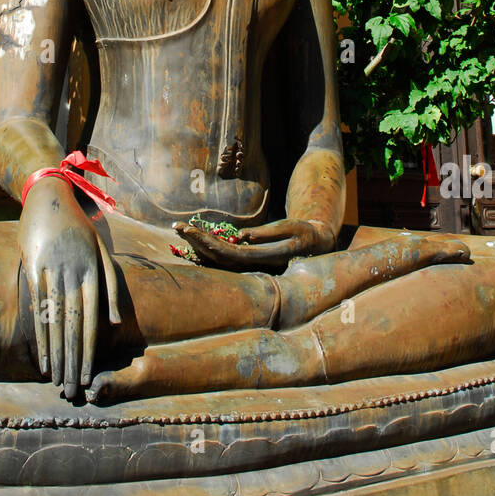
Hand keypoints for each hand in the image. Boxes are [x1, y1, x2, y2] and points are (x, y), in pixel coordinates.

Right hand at [20, 184, 119, 398]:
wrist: (50, 196)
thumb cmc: (80, 227)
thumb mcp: (102, 252)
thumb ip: (110, 286)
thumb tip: (114, 323)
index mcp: (92, 272)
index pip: (91, 320)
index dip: (88, 350)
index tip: (87, 375)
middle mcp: (72, 274)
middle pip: (72, 326)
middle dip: (72, 360)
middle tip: (72, 390)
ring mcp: (51, 271)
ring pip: (54, 321)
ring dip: (56, 354)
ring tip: (57, 381)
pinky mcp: (32, 268)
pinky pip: (37, 307)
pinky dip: (40, 334)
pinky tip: (42, 355)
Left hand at [172, 216, 334, 271]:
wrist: (316, 248)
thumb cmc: (305, 234)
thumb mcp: (292, 228)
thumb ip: (268, 234)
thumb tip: (242, 237)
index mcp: (264, 260)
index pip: (228, 253)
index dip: (206, 242)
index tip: (188, 228)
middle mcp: (255, 268)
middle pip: (219, 258)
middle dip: (197, 242)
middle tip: (177, 227)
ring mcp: (251, 268)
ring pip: (219, 260)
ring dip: (199, 246)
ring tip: (181, 230)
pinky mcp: (249, 263)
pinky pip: (224, 259)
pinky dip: (208, 250)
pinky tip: (194, 242)